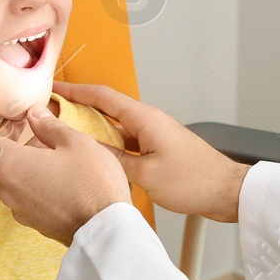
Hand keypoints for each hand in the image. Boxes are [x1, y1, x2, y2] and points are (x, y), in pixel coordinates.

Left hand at [0, 87, 131, 244]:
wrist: (107, 233)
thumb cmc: (92, 183)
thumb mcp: (76, 143)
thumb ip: (49, 126)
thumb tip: (34, 116)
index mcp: (9, 163)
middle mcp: (5, 187)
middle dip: (3, 133)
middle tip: (19, 117)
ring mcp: (17, 206)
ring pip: (11, 171)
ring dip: (22, 154)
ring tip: (47, 142)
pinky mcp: (31, 218)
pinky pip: (23, 188)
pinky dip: (31, 173)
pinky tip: (54, 167)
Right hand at [55, 82, 250, 223]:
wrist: (225, 191)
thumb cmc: (194, 181)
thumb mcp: (145, 174)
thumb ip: (114, 160)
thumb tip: (86, 149)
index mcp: (145, 119)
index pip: (103, 96)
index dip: (76, 90)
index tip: (54, 87)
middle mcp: (149, 122)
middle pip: (107, 109)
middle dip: (80, 108)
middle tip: (54, 112)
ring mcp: (155, 135)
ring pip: (117, 128)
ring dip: (95, 130)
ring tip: (69, 136)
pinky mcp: (160, 149)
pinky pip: (128, 142)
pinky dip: (111, 146)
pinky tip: (99, 157)